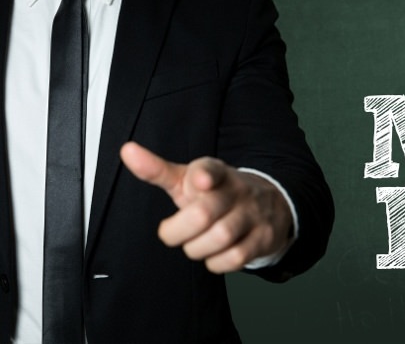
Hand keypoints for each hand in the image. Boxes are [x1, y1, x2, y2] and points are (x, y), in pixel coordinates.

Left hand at [120, 142, 292, 272]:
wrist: (267, 205)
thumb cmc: (216, 193)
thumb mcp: (188, 179)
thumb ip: (157, 170)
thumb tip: (127, 151)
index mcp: (216, 173)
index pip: (212, 169)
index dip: (204, 174)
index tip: (198, 180)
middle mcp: (237, 191)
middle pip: (205, 213)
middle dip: (178, 231)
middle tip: (171, 232)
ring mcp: (253, 214)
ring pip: (220, 237)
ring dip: (196, 248)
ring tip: (194, 244)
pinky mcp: (263, 237)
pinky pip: (236, 257)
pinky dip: (217, 262)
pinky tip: (214, 255)